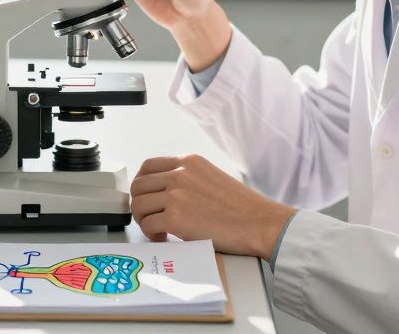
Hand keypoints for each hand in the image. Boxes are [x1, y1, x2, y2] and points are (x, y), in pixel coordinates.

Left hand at [130, 154, 294, 259]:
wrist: (260, 223)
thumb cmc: (241, 207)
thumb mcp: (211, 177)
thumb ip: (187, 177)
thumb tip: (163, 190)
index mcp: (189, 161)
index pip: (148, 166)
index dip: (142, 184)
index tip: (145, 197)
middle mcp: (180, 173)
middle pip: (139, 186)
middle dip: (140, 204)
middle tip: (149, 218)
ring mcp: (177, 194)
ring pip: (139, 205)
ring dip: (144, 220)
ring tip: (158, 230)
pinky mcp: (176, 217)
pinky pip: (148, 224)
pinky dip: (152, 234)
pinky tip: (164, 237)